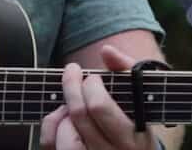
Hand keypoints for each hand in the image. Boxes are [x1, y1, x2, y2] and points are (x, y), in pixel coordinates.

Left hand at [40, 45, 155, 149]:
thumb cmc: (137, 117)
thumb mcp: (141, 94)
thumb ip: (126, 68)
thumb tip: (106, 51)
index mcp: (132, 136)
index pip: (99, 106)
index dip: (90, 85)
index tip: (93, 77)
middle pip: (79, 114)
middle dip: (72, 87)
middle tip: (73, 73)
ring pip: (65, 136)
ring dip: (62, 113)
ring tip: (70, 102)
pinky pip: (52, 146)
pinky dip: (50, 127)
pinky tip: (61, 117)